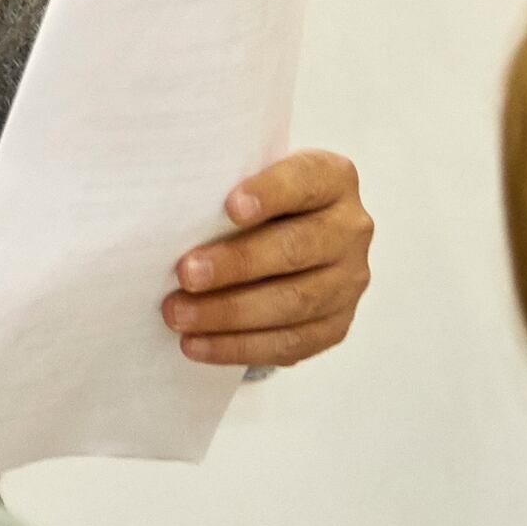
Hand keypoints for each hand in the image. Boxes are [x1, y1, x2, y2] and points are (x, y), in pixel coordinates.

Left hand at [167, 151, 370, 369]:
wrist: (283, 240)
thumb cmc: (255, 205)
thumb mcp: (249, 178)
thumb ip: (225, 187)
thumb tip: (175, 213)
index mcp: (333, 179)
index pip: (305, 181)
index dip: (270, 193)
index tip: (230, 207)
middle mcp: (351, 229)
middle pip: (296, 248)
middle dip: (237, 264)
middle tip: (186, 274)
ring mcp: (349, 281)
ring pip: (293, 302)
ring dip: (229, 313)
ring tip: (179, 315)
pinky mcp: (335, 325)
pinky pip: (288, 343)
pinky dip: (238, 347)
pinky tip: (197, 344)